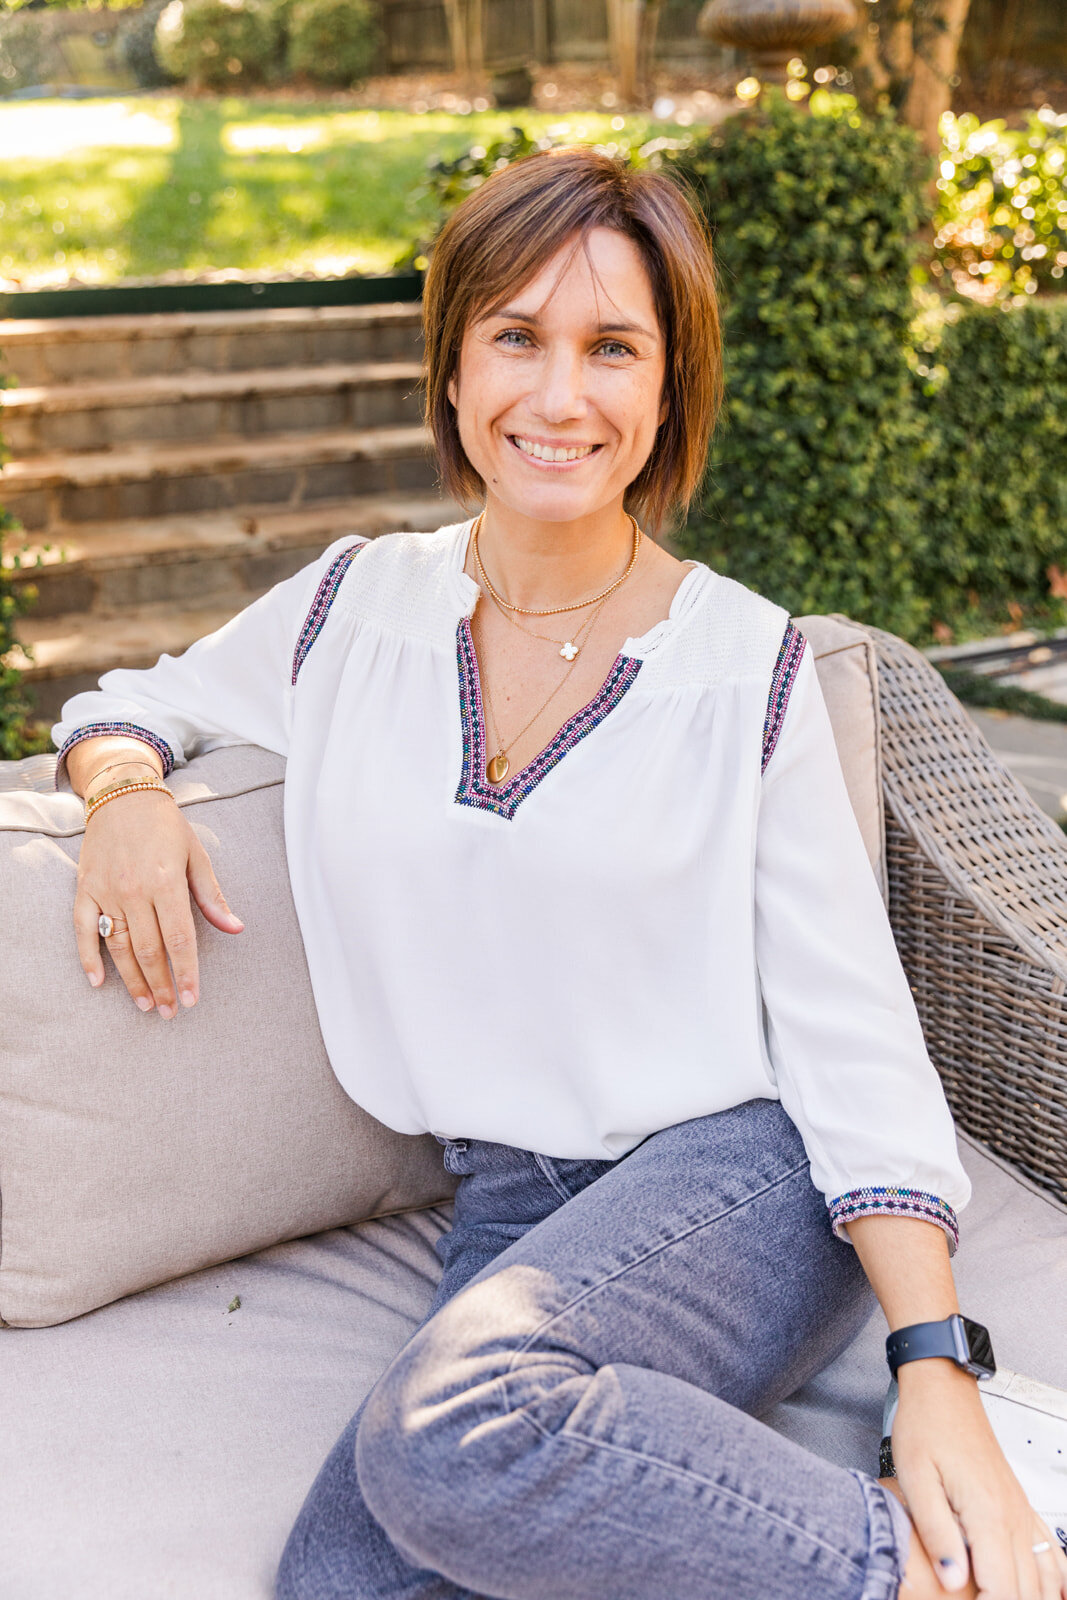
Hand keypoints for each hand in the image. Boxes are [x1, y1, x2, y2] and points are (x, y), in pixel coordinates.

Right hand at [74, 790, 243, 1016]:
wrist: (123, 795)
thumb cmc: (167, 827)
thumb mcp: (197, 855)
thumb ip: (212, 896)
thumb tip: (236, 928)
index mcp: (166, 881)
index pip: (179, 938)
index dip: (187, 972)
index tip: (193, 999)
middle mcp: (134, 889)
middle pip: (150, 950)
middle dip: (162, 985)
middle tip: (171, 1011)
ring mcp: (106, 891)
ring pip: (119, 947)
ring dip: (132, 980)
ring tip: (147, 1005)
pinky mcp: (85, 889)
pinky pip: (84, 930)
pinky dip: (88, 958)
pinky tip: (98, 983)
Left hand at [890, 1361, 1066, 1598]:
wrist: (942, 1390)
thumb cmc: (926, 1427)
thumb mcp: (916, 1480)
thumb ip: (936, 1534)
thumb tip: (951, 1582)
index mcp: (987, 1515)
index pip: (1002, 1591)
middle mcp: (1013, 1517)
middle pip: (1026, 1592)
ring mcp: (1021, 1512)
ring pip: (1045, 1579)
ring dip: (1032, 1598)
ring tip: (1004, 1597)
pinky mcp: (1020, 1506)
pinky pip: (1051, 1553)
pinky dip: (1055, 1581)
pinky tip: (1052, 1593)